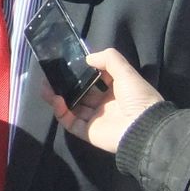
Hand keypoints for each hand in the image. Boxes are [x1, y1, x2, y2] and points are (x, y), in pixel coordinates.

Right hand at [48, 49, 162, 153]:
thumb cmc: (137, 97)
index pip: (95, 80)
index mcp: (116, 90)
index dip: (82, 72)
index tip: (68, 64)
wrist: (143, 128)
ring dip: (57, 97)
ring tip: (45, 86)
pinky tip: (55, 99)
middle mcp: (104, 105)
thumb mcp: (126, 72)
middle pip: (80, 93)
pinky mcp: (87, 132)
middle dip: (65, 85)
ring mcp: (95, 119)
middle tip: (50, 75)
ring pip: (71, 107)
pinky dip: (61, 111)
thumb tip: (88, 58)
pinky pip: (70, 122)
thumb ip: (108, 59)